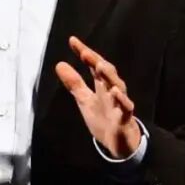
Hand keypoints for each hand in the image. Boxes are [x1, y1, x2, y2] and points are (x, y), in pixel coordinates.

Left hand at [55, 36, 141, 158]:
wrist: (118, 143)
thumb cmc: (103, 118)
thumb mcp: (84, 100)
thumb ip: (74, 83)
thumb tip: (59, 64)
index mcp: (101, 85)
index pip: (93, 65)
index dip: (84, 52)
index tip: (72, 40)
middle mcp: (111, 90)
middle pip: (106, 72)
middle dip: (96, 62)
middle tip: (85, 53)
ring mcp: (119, 103)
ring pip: (117, 86)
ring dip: (109, 76)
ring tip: (99, 66)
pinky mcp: (125, 117)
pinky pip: (126, 107)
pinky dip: (122, 99)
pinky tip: (115, 92)